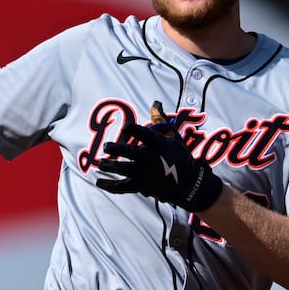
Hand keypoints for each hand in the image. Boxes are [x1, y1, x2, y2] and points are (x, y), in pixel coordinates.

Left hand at [94, 103, 222, 211]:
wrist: (189, 184)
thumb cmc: (179, 157)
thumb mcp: (173, 137)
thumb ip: (160, 120)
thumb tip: (156, 102)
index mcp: (160, 145)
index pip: (146, 135)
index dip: (135, 130)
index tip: (126, 127)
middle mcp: (152, 159)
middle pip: (132, 153)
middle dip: (117, 149)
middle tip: (107, 146)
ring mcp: (146, 174)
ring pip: (124, 170)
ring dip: (109, 166)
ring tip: (100, 163)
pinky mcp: (142, 187)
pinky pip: (123, 187)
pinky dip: (110, 186)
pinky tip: (99, 182)